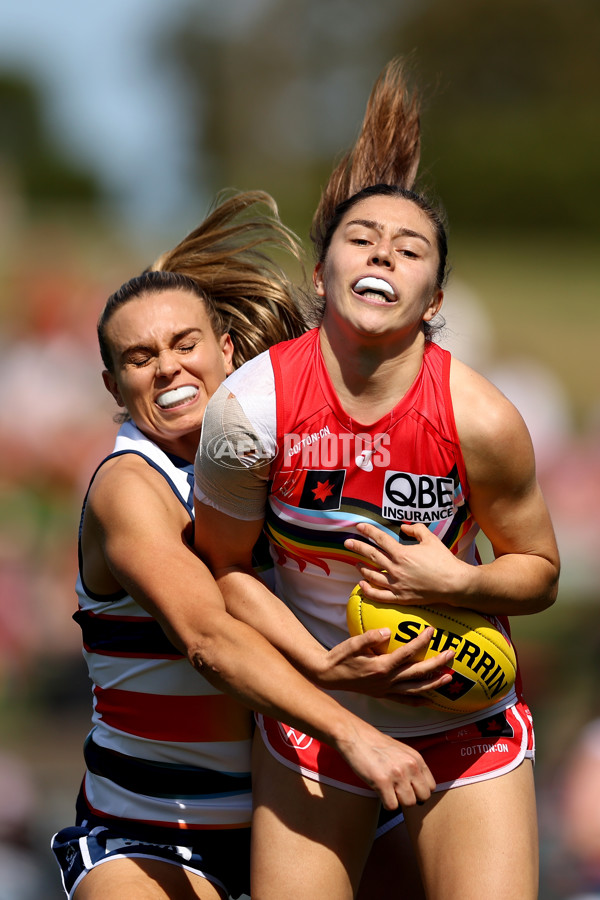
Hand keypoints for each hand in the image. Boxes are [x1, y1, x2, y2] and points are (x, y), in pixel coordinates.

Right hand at [317, 626, 453, 702]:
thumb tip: (388, 631)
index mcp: (380, 666)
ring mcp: (385, 690)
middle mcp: (386, 681)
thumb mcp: (351, 644)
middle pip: (417, 673)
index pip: (406, 653)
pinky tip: (430, 700)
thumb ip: (369, 638)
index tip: (431, 630)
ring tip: (449, 677)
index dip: (420, 642)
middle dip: (436, 663)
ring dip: (433, 683)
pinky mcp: (383, 694)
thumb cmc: (339, 657)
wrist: (327, 676)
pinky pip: (405, 700)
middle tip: (451, 653)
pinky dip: (419, 700)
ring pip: (415, 689)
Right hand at [336, 719, 434, 809]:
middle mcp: (410, 766)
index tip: (408, 789)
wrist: (354, 736)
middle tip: (397, 792)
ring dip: (398, 801)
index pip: (430, 787)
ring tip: (387, 791)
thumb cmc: (375, 745)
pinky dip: (386, 803)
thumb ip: (411, 766)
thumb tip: (417, 788)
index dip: (419, 791)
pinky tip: (379, 792)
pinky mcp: (382, 782)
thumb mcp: (401, 751)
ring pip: (408, 803)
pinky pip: (392, 806)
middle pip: (423, 798)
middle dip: (410, 798)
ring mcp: (397, 774)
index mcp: (416, 758)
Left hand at [344, 520, 468, 605]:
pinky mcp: (400, 597)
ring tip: (356, 564)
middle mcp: (396, 568)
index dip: (368, 531)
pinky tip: (362, 585)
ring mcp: (396, 584)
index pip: (380, 539)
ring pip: (372, 576)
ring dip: (362, 568)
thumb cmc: (443, 560)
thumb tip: (404, 526)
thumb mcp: (430, 539)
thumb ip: (416, 530)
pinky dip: (368, 590)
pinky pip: (379, 595)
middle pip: (371, 556)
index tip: (359, 527)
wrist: (454, 583)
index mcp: (402, 553)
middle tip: (347, 543)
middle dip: (357, 547)